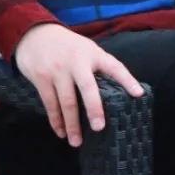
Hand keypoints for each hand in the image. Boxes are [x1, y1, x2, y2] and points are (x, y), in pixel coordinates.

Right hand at [14, 23, 144, 146]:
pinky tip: (61, 132)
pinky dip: (56, 120)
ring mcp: (58, 70)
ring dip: (72, 124)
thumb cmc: (68, 46)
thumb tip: (117, 92)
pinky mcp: (42, 77)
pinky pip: (50, 103)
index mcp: (92, 53)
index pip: (114, 66)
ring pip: (67, 101)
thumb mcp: (86, 49)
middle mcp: (76, 61)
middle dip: (94, 108)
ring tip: (76, 142)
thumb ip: (98, 67)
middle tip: (99, 127)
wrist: (35, 33)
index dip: (127, 80)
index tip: (138, 94)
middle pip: (88, 87)